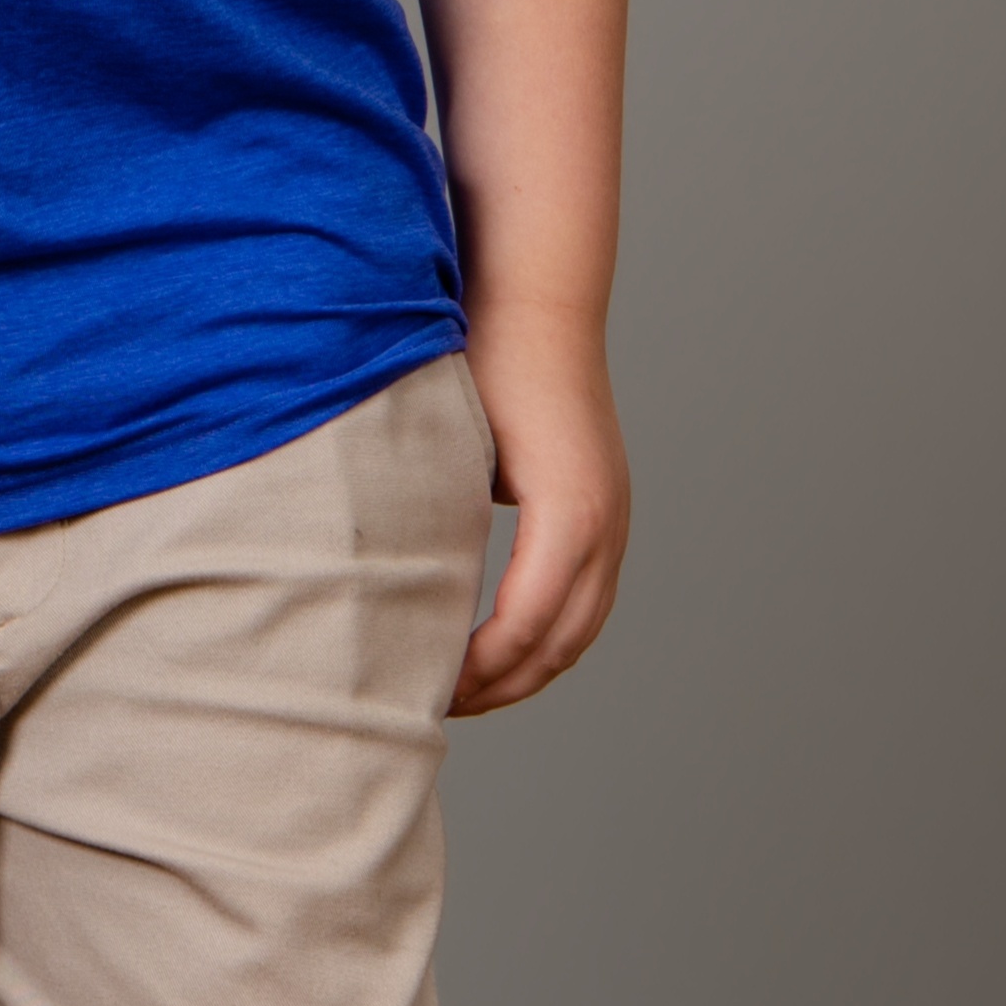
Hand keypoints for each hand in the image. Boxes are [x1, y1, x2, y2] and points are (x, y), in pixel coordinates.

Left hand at [452, 319, 630, 715]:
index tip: (424, 690)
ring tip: (466, 689)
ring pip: (582, 629)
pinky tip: (500, 644)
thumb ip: (438, 518)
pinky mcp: (608, 510)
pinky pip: (589, 597)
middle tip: (433, 706)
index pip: (525, 626)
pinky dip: (549, 634)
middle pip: (561, 643)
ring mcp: (615, 518)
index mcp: (568, 513)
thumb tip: (390, 596)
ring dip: (530, 668)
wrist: (539, 299)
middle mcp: (605, 524)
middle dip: (501, 686)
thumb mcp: (453, 443)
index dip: (476, 671)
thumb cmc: (485, 359)